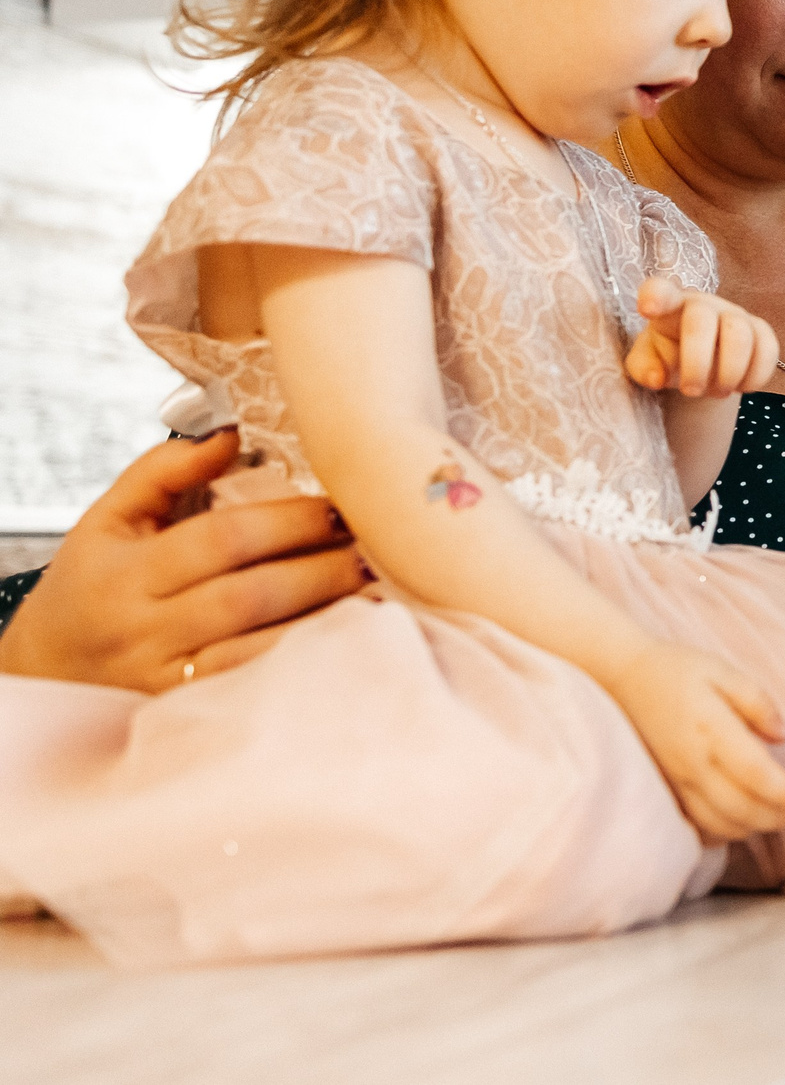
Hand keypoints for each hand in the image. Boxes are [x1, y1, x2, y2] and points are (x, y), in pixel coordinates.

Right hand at [0, 431, 363, 691]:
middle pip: (249, 597)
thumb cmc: (88, 586)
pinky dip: (305, 663)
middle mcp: (144, 629)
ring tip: (377, 589)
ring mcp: (166, 678)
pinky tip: (347, 638)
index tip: (340, 506)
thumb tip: (228, 435)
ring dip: (326, 619)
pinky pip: (255, 688)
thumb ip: (163, 471)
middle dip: (321, 569)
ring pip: (259, 650)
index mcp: (126, 572)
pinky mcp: (185, 713)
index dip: (288, 521)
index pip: (221, 540)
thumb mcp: (107, 519)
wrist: (44, 671)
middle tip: (373, 547)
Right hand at [601, 641, 784, 842]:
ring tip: (777, 817)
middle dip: (776, 818)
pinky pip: (697, 823)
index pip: (756, 774)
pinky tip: (742, 821)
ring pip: (719, 823)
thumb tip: (783, 735)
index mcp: (711, 729)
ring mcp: (676, 780)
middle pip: (741, 808)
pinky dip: (723, 831)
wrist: (622, 680)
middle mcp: (693, 763)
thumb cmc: (679, 671)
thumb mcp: (723, 671)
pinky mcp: (666, 788)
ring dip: (753, 828)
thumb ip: (757, 702)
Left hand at [625, 277, 778, 399]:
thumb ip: (643, 368)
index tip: (647, 309)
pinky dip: (756, 375)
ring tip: (719, 392)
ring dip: (729, 372)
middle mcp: (703, 305)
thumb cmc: (668, 356)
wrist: (701, 362)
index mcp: (669, 307)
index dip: (655, 296)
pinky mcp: (760, 330)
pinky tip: (742, 388)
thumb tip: (656, 378)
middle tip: (691, 392)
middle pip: (701, 321)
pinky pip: (768, 348)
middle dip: (697, 363)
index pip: (659, 290)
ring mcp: (735, 315)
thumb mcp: (645, 364)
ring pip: (740, 335)